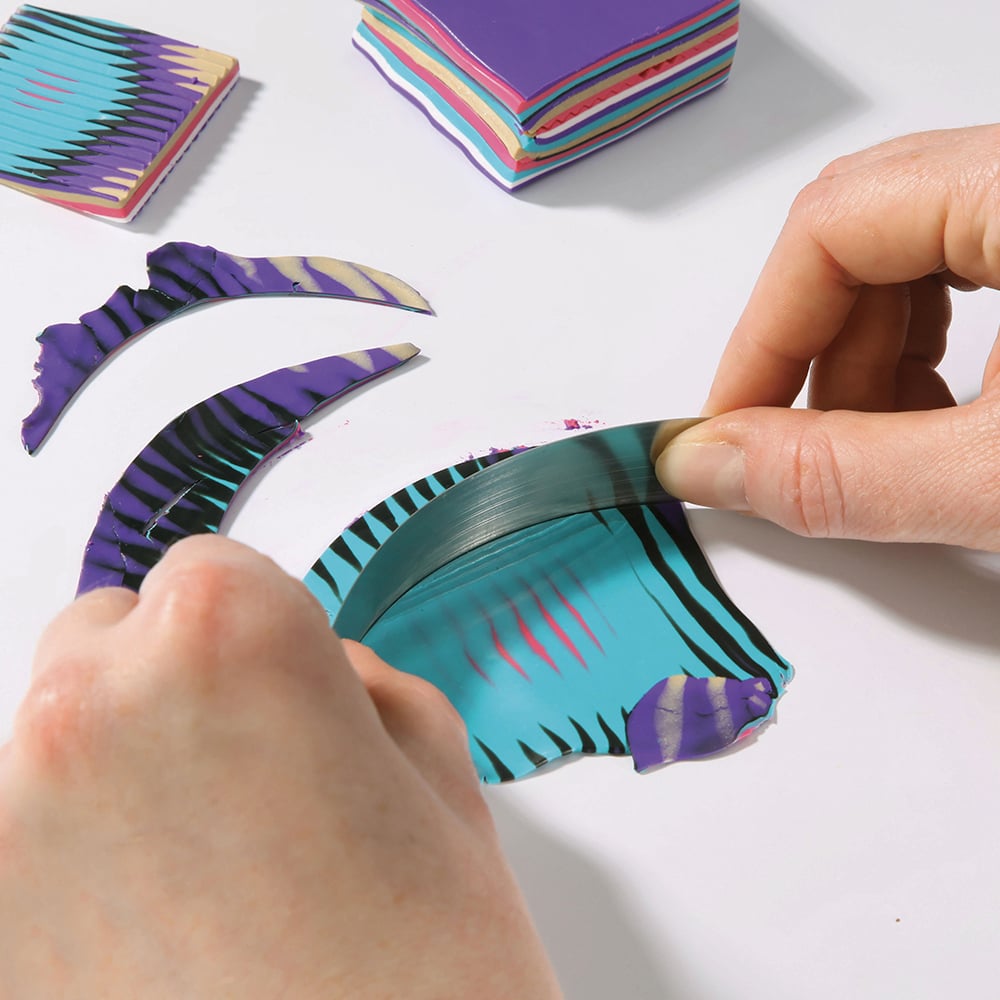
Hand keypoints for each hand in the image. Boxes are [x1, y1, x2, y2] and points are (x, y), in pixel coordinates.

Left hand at [0, 535, 559, 998]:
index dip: (260, 625)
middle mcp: (93, 711)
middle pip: (111, 638)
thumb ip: (358, 687)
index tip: (279, 673)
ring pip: (62, 741)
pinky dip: (80, 865)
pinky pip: (30, 846)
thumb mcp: (438, 771)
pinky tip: (165, 925)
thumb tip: (313, 678)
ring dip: (123, 773)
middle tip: (250, 767)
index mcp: (226, 638)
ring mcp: (15, 825)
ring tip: (214, 867)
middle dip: (174, 680)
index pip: (209, 564)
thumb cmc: (425, 981)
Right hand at [655, 124, 999, 548]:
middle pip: (865, 235)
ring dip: (873, 361)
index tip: (733, 431)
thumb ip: (841, 474)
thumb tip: (703, 465)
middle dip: (818, 359)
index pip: (832, 224)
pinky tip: (945, 424)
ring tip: (887, 453)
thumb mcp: (999, 479)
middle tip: (805, 453)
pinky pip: (972, 265)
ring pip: (914, 252)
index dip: (763, 338)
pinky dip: (932, 350)